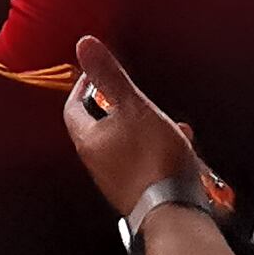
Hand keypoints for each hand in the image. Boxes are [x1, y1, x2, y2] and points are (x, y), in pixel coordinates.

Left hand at [56, 39, 200, 220]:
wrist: (173, 209)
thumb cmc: (152, 157)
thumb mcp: (133, 107)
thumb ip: (110, 76)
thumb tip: (84, 45)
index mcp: (88, 140)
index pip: (73, 107)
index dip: (82, 87)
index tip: (96, 74)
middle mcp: (96, 162)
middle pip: (99, 126)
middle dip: (117, 106)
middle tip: (131, 94)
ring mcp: (116, 180)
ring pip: (124, 143)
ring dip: (141, 126)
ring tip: (163, 118)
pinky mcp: (138, 191)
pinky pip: (143, 161)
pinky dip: (156, 147)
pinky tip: (180, 142)